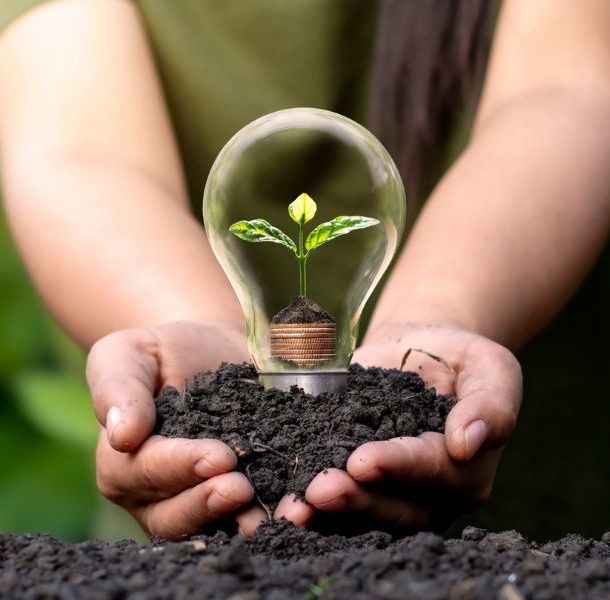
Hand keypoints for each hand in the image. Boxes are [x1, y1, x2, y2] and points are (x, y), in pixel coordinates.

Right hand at [86, 321, 266, 538]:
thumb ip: (116, 388)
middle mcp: (158, 495)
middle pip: (176, 515)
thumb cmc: (160, 352)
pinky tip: (299, 506)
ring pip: (215, 525)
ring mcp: (199, 499)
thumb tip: (121, 435)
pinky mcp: (239, 494)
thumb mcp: (126, 354)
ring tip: (274, 512)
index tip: (218, 455)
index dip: (181, 466)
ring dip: (245, 522)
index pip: (147, 473)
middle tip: (242, 489)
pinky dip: (275, 512)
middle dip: (209, 504)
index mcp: (125, 464)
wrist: (208, 350)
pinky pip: (251, 512)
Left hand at [276, 322, 521, 532]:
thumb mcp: (490, 368)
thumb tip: (466, 443)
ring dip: (327, 513)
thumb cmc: (459, 356)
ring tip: (294, 506)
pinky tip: (283, 505)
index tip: (363, 460)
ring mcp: (392, 493)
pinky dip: (311, 507)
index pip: (432, 471)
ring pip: (363, 514)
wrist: (420, 349)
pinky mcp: (360, 484)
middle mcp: (430, 494)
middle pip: (395, 507)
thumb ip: (491, 406)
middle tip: (319, 489)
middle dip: (356, 499)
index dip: (398, 466)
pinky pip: (338, 502)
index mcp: (465, 469)